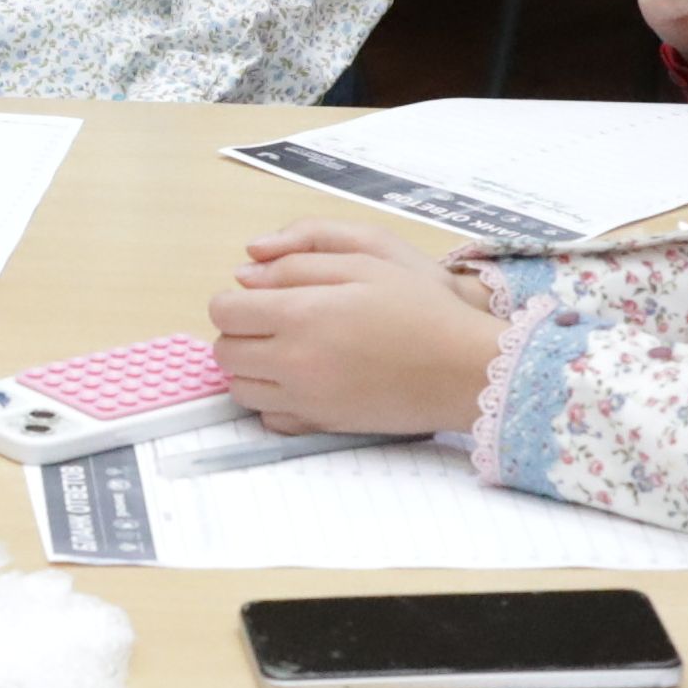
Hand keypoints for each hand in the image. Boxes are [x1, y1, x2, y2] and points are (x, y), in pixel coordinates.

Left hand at [210, 221, 506, 435]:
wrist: (463, 369)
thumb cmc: (421, 308)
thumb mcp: (365, 262)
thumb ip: (299, 263)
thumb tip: (245, 274)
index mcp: (299, 315)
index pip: (224, 311)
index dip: (234, 298)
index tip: (258, 296)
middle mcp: (292, 362)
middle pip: (225, 351)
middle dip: (239, 332)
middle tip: (272, 320)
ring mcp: (305, 399)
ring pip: (240, 388)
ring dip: (250, 366)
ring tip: (285, 348)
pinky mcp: (322, 424)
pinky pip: (270, 418)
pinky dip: (273, 399)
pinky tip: (301, 380)